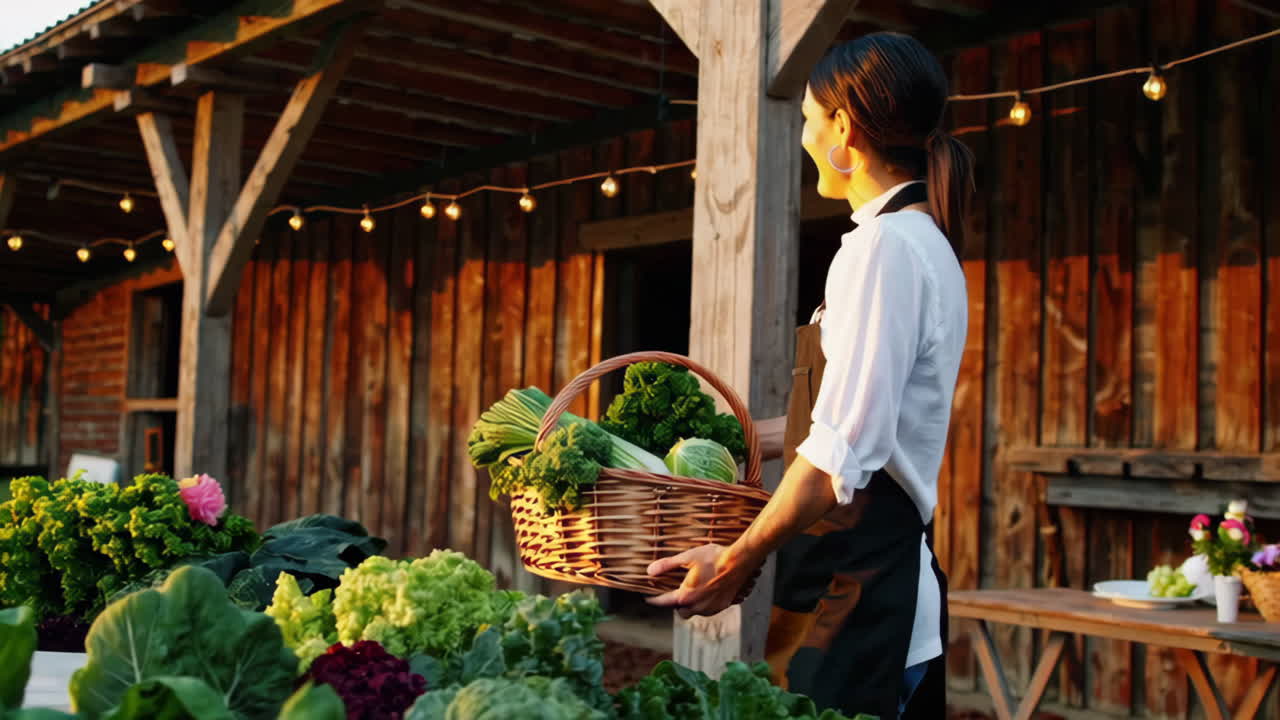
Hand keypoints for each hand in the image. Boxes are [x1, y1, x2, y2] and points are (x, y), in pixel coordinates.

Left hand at [645, 544, 759, 617]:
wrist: (741, 561)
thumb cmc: (713, 557)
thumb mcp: (687, 557)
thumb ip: (667, 565)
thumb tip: (649, 571)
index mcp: (686, 596)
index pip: (664, 602)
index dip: (654, 599)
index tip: (647, 598)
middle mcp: (698, 607)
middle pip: (681, 612)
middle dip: (677, 605)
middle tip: (676, 593)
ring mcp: (712, 608)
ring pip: (696, 611)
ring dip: (692, 604)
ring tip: (693, 590)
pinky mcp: (724, 605)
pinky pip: (710, 608)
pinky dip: (706, 602)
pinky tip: (708, 591)